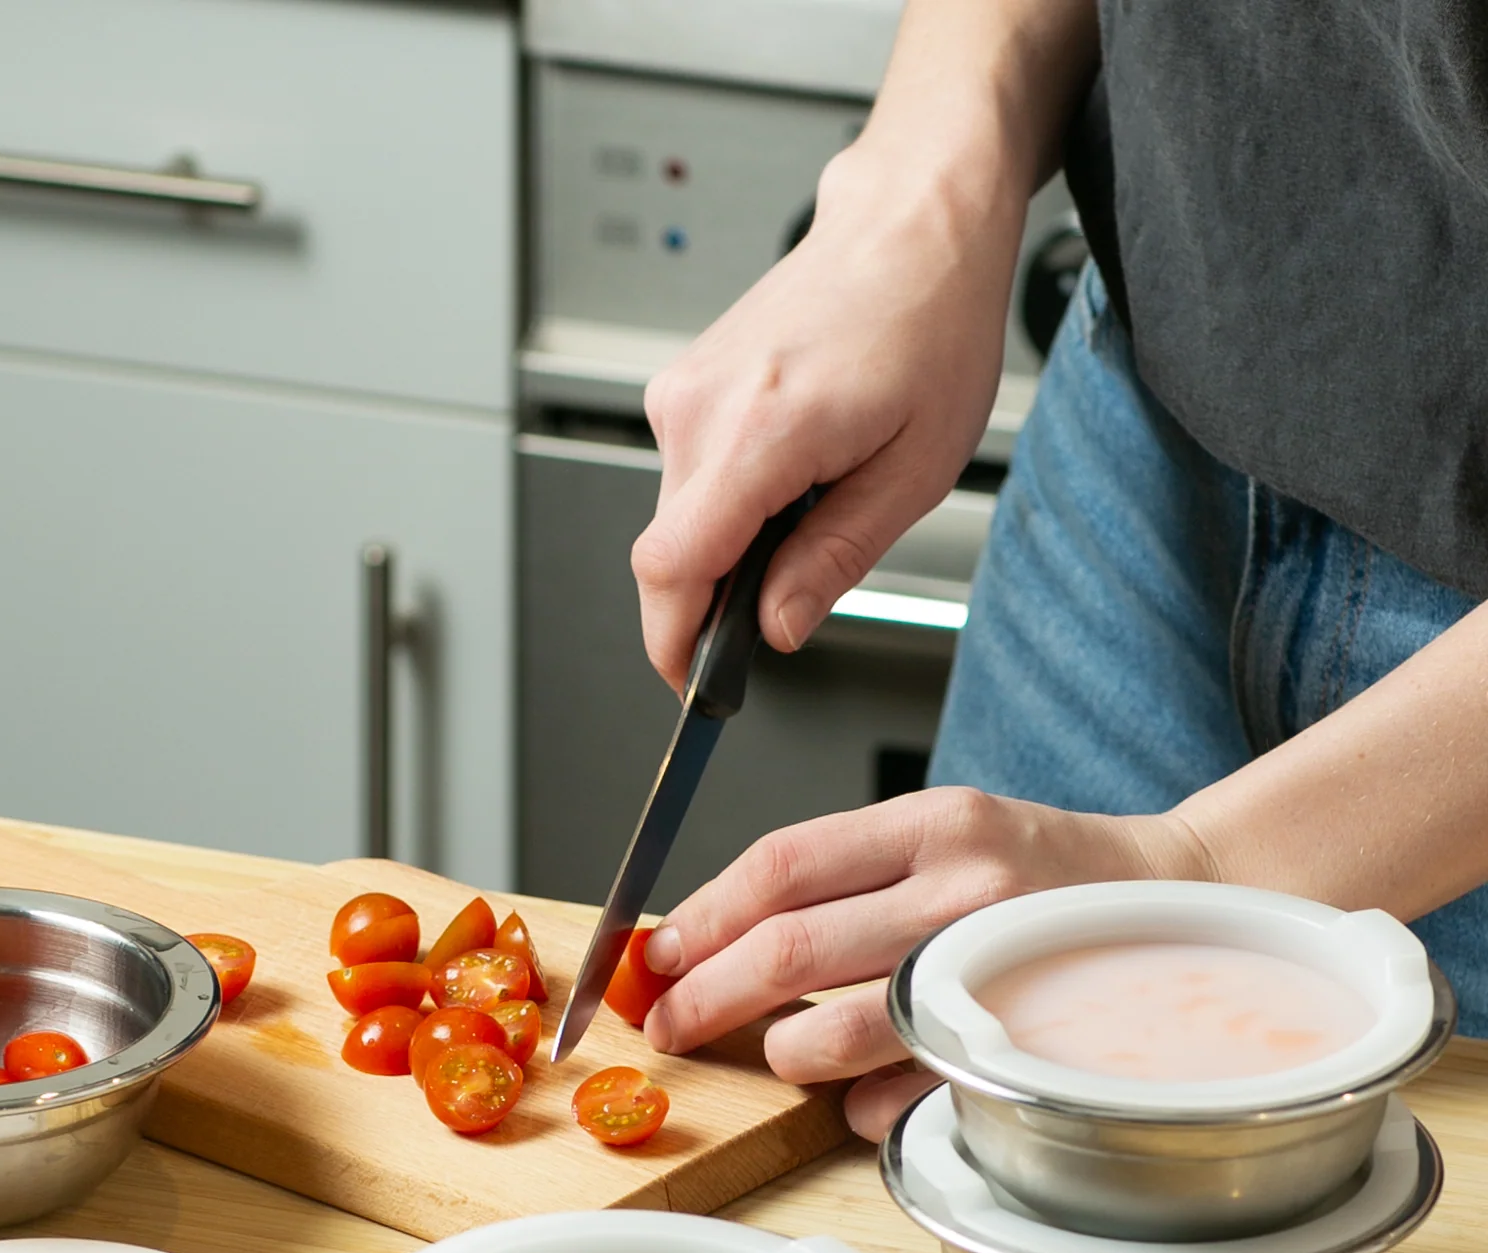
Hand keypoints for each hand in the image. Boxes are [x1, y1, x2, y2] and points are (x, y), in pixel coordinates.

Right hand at [631, 138, 1026, 689]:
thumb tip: (775, 630)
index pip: (670, 569)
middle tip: (782, 608)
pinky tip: (789, 474)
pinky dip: (727, 502)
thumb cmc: (929, 323)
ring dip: (728, 546)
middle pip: (667, 556)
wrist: (910, 223)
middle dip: (712, 602)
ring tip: (811, 507)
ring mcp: (682, 392)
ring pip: (677, 521)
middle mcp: (699, 408)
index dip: (673, 644)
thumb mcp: (913, 471)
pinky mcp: (683, 386)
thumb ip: (832, 561)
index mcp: (758, 431)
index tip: (693, 685)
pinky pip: (687, 479)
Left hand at [640, 789, 1214, 1138]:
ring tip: (780, 1052)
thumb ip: (840, 874)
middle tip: (669, 1025)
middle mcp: (964, 892)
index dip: (699, 917)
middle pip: (789, 950)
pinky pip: (898, 1097)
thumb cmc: (1040, 876)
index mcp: (935, 825)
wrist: (1179, 907)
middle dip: (704, 997)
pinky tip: (862, 1091)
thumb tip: (706, 935)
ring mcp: (994, 974)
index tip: (656, 955)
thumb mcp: (943, 834)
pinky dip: (857, 1106)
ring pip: (834, 1033)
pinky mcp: (1016, 1051)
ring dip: (782, 1055)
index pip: (780, 867)